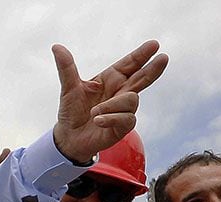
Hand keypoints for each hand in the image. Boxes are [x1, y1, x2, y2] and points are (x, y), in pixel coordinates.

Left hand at [52, 41, 167, 162]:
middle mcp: (121, 92)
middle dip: (152, 69)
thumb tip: (57, 47)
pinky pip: (127, 119)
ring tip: (94, 112)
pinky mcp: (123, 127)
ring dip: (112, 105)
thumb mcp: (68, 88)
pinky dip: (111, 118)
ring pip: (131, 100)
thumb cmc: (71, 111)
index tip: (154, 45)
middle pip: (142, 78)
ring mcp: (124, 110)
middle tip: (163, 58)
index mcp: (111, 79)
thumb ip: (66, 68)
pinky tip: (98, 121)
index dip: (141, 55)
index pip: (129, 64)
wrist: (68, 137)